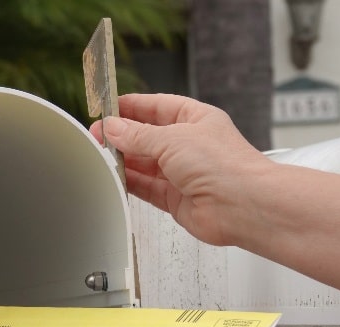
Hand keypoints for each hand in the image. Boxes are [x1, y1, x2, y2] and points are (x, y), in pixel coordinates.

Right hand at [90, 94, 273, 246]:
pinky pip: (145, 188)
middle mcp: (189, 145)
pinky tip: (113, 177)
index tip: (107, 108)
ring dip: (123, 160)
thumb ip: (138, 135)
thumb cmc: (224, 165)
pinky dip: (129, 183)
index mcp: (195, 119)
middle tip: (96, 135)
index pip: (157, 107)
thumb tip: (113, 128)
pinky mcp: (175, 198)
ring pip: (144, 163)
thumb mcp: (173, 138)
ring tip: (100, 156)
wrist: (243, 206)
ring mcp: (182, 172)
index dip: (131, 107)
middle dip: (122, 136)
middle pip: (147, 136)